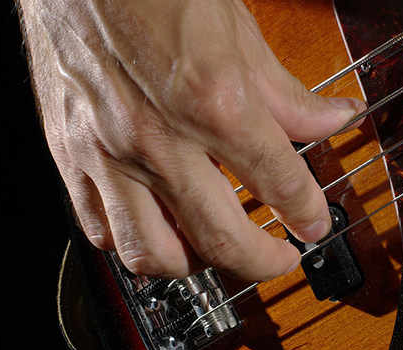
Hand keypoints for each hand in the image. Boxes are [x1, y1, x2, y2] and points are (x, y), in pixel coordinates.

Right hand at [18, 0, 363, 280]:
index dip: (308, 212)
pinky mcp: (71, 154)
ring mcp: (108, 152)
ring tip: (215, 251)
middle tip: (279, 259)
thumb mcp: (239, 31)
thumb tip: (331, 120)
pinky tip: (155, 231)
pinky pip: (100, 229)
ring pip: (153, 253)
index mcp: (212, 99)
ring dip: (195, 265)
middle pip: (221, 238)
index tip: (315, 225)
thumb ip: (287, 93)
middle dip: (264, 262)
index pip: (278, 181)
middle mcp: (158, 137)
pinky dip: (132, 245)